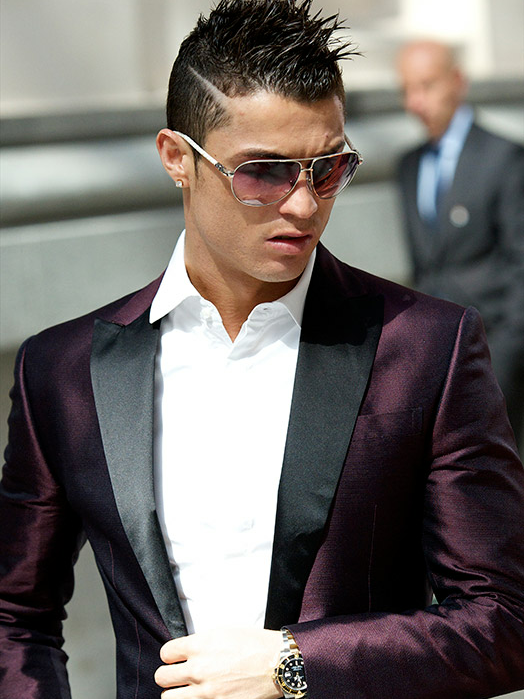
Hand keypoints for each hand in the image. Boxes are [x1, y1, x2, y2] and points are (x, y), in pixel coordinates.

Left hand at [154, 627, 283, 697]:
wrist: (277, 664)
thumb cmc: (254, 644)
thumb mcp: (223, 632)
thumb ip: (199, 643)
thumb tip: (184, 651)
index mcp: (200, 646)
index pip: (165, 653)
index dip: (170, 656)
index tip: (176, 658)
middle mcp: (199, 669)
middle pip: (162, 677)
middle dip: (168, 676)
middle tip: (178, 676)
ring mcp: (206, 693)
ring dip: (176, 694)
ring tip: (187, 690)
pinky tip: (202, 697)